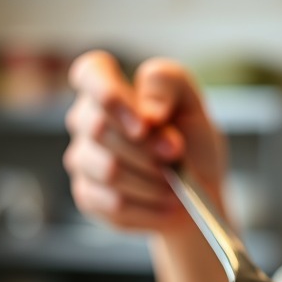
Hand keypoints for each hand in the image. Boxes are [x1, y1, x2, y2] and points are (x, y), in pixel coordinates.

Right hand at [62, 50, 226, 234]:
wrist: (198, 192)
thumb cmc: (191, 142)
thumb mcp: (193, 104)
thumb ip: (170, 85)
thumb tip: (150, 110)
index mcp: (107, 88)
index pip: (88, 75)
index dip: (110, 97)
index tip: (144, 124)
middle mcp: (86, 122)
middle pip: (99, 129)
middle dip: (148, 148)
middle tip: (176, 155)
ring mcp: (83, 160)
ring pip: (108, 170)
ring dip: (152, 180)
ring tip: (174, 184)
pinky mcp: (88, 196)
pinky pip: (114, 204)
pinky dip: (150, 206)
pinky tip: (165, 203)